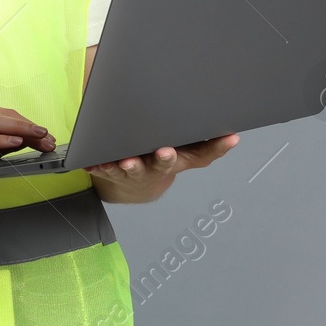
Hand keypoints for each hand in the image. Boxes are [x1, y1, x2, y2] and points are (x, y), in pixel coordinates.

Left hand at [88, 133, 239, 202]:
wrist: (136, 188)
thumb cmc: (163, 163)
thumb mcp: (189, 157)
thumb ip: (210, 146)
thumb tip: (234, 136)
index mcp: (176, 160)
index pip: (198, 156)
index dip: (208, 150)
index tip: (218, 141)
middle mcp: (156, 167)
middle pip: (162, 164)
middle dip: (164, 158)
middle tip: (164, 152)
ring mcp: (133, 171)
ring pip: (130, 170)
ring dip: (128, 166)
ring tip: (125, 161)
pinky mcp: (112, 172)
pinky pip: (103, 170)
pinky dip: (97, 166)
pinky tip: (91, 163)